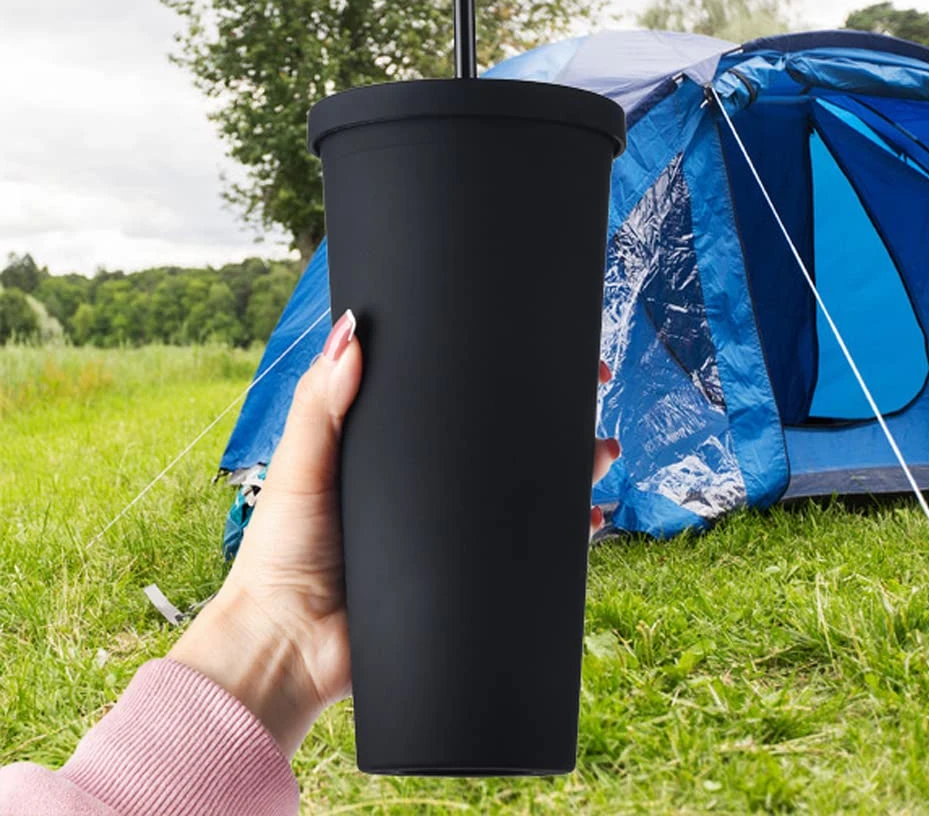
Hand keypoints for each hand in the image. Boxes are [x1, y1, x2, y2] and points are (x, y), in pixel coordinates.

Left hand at [170, 312, 619, 755]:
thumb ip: (320, 404)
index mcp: (394, 448)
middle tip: (589, 387)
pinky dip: (562, 535)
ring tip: (599, 451)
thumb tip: (350, 333)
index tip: (530, 344)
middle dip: (551, 415)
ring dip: (569, 469)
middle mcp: (431, 484)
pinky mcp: (470, 571)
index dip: (493, 370)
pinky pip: (525, 549)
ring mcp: (454, 528)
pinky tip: (588, 520)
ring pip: (523, 492)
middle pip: (502, 440)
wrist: (290, 645)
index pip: (453, 397)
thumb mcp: (301, 465)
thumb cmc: (280, 553)